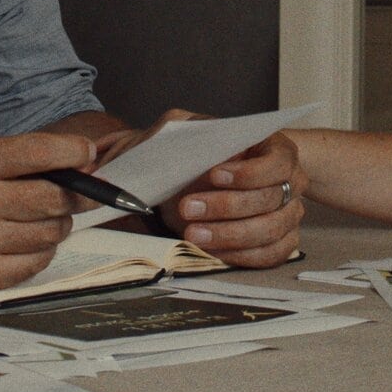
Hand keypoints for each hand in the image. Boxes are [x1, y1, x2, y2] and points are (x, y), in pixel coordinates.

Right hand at [0, 132, 95, 291]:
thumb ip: (14, 157)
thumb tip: (77, 161)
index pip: (37, 152)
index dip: (73, 151)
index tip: (88, 153)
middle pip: (54, 198)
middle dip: (77, 194)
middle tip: (77, 192)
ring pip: (51, 232)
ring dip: (57, 223)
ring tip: (41, 217)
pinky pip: (37, 263)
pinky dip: (42, 251)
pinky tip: (26, 241)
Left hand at [108, 109, 303, 268]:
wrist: (202, 176)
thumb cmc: (190, 155)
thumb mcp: (171, 136)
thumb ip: (154, 139)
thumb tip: (104, 155)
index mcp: (270, 146)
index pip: (278, 160)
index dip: (250, 172)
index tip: (212, 174)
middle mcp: (287, 179)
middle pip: (273, 200)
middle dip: (228, 207)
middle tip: (188, 209)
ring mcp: (287, 211)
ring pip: (272, 230)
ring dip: (231, 235)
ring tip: (193, 235)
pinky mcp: (278, 239)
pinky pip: (271, 254)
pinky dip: (242, 255)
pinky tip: (211, 251)